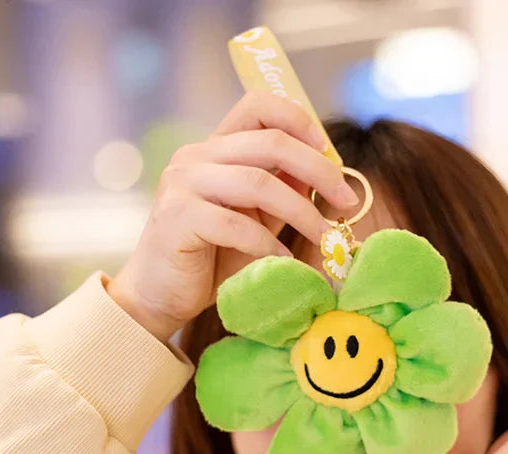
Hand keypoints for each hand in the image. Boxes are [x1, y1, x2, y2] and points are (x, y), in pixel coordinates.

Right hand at [107, 90, 358, 342]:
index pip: (259, 105)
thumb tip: (323, 176)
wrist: (160, 295)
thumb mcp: (255, 220)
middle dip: (319, 171)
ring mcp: (182, 183)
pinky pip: (237, 225)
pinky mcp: (177, 217)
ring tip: (326, 238)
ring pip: (258, 183)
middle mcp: (195, 156)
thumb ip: (282, 194)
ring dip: (302, 213)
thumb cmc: (210, 259)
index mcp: (215, 149)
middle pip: (271, 142)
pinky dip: (268, 245)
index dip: (301, 121)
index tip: (333, 155)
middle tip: (347, 203)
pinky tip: (285, 262)